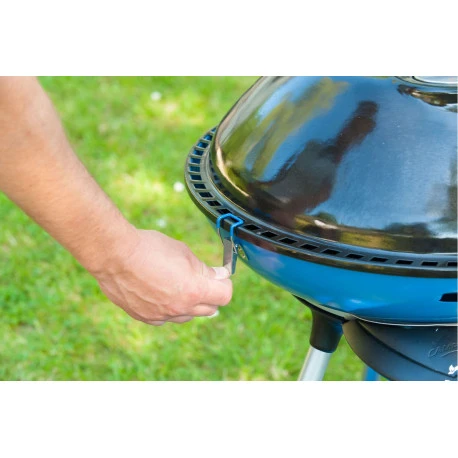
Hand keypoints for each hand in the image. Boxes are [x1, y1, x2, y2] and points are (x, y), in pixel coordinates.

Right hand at [91, 229, 232, 324]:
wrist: (114, 255)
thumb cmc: (150, 249)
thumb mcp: (183, 252)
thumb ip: (204, 269)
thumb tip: (220, 276)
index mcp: (194, 290)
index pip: (225, 295)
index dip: (224, 283)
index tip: (219, 275)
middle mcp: (181, 308)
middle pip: (210, 309)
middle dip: (210, 294)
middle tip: (201, 279)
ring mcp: (162, 316)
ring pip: (188, 316)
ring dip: (190, 304)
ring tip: (178, 285)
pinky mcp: (146, 318)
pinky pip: (166, 318)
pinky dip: (169, 309)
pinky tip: (161, 293)